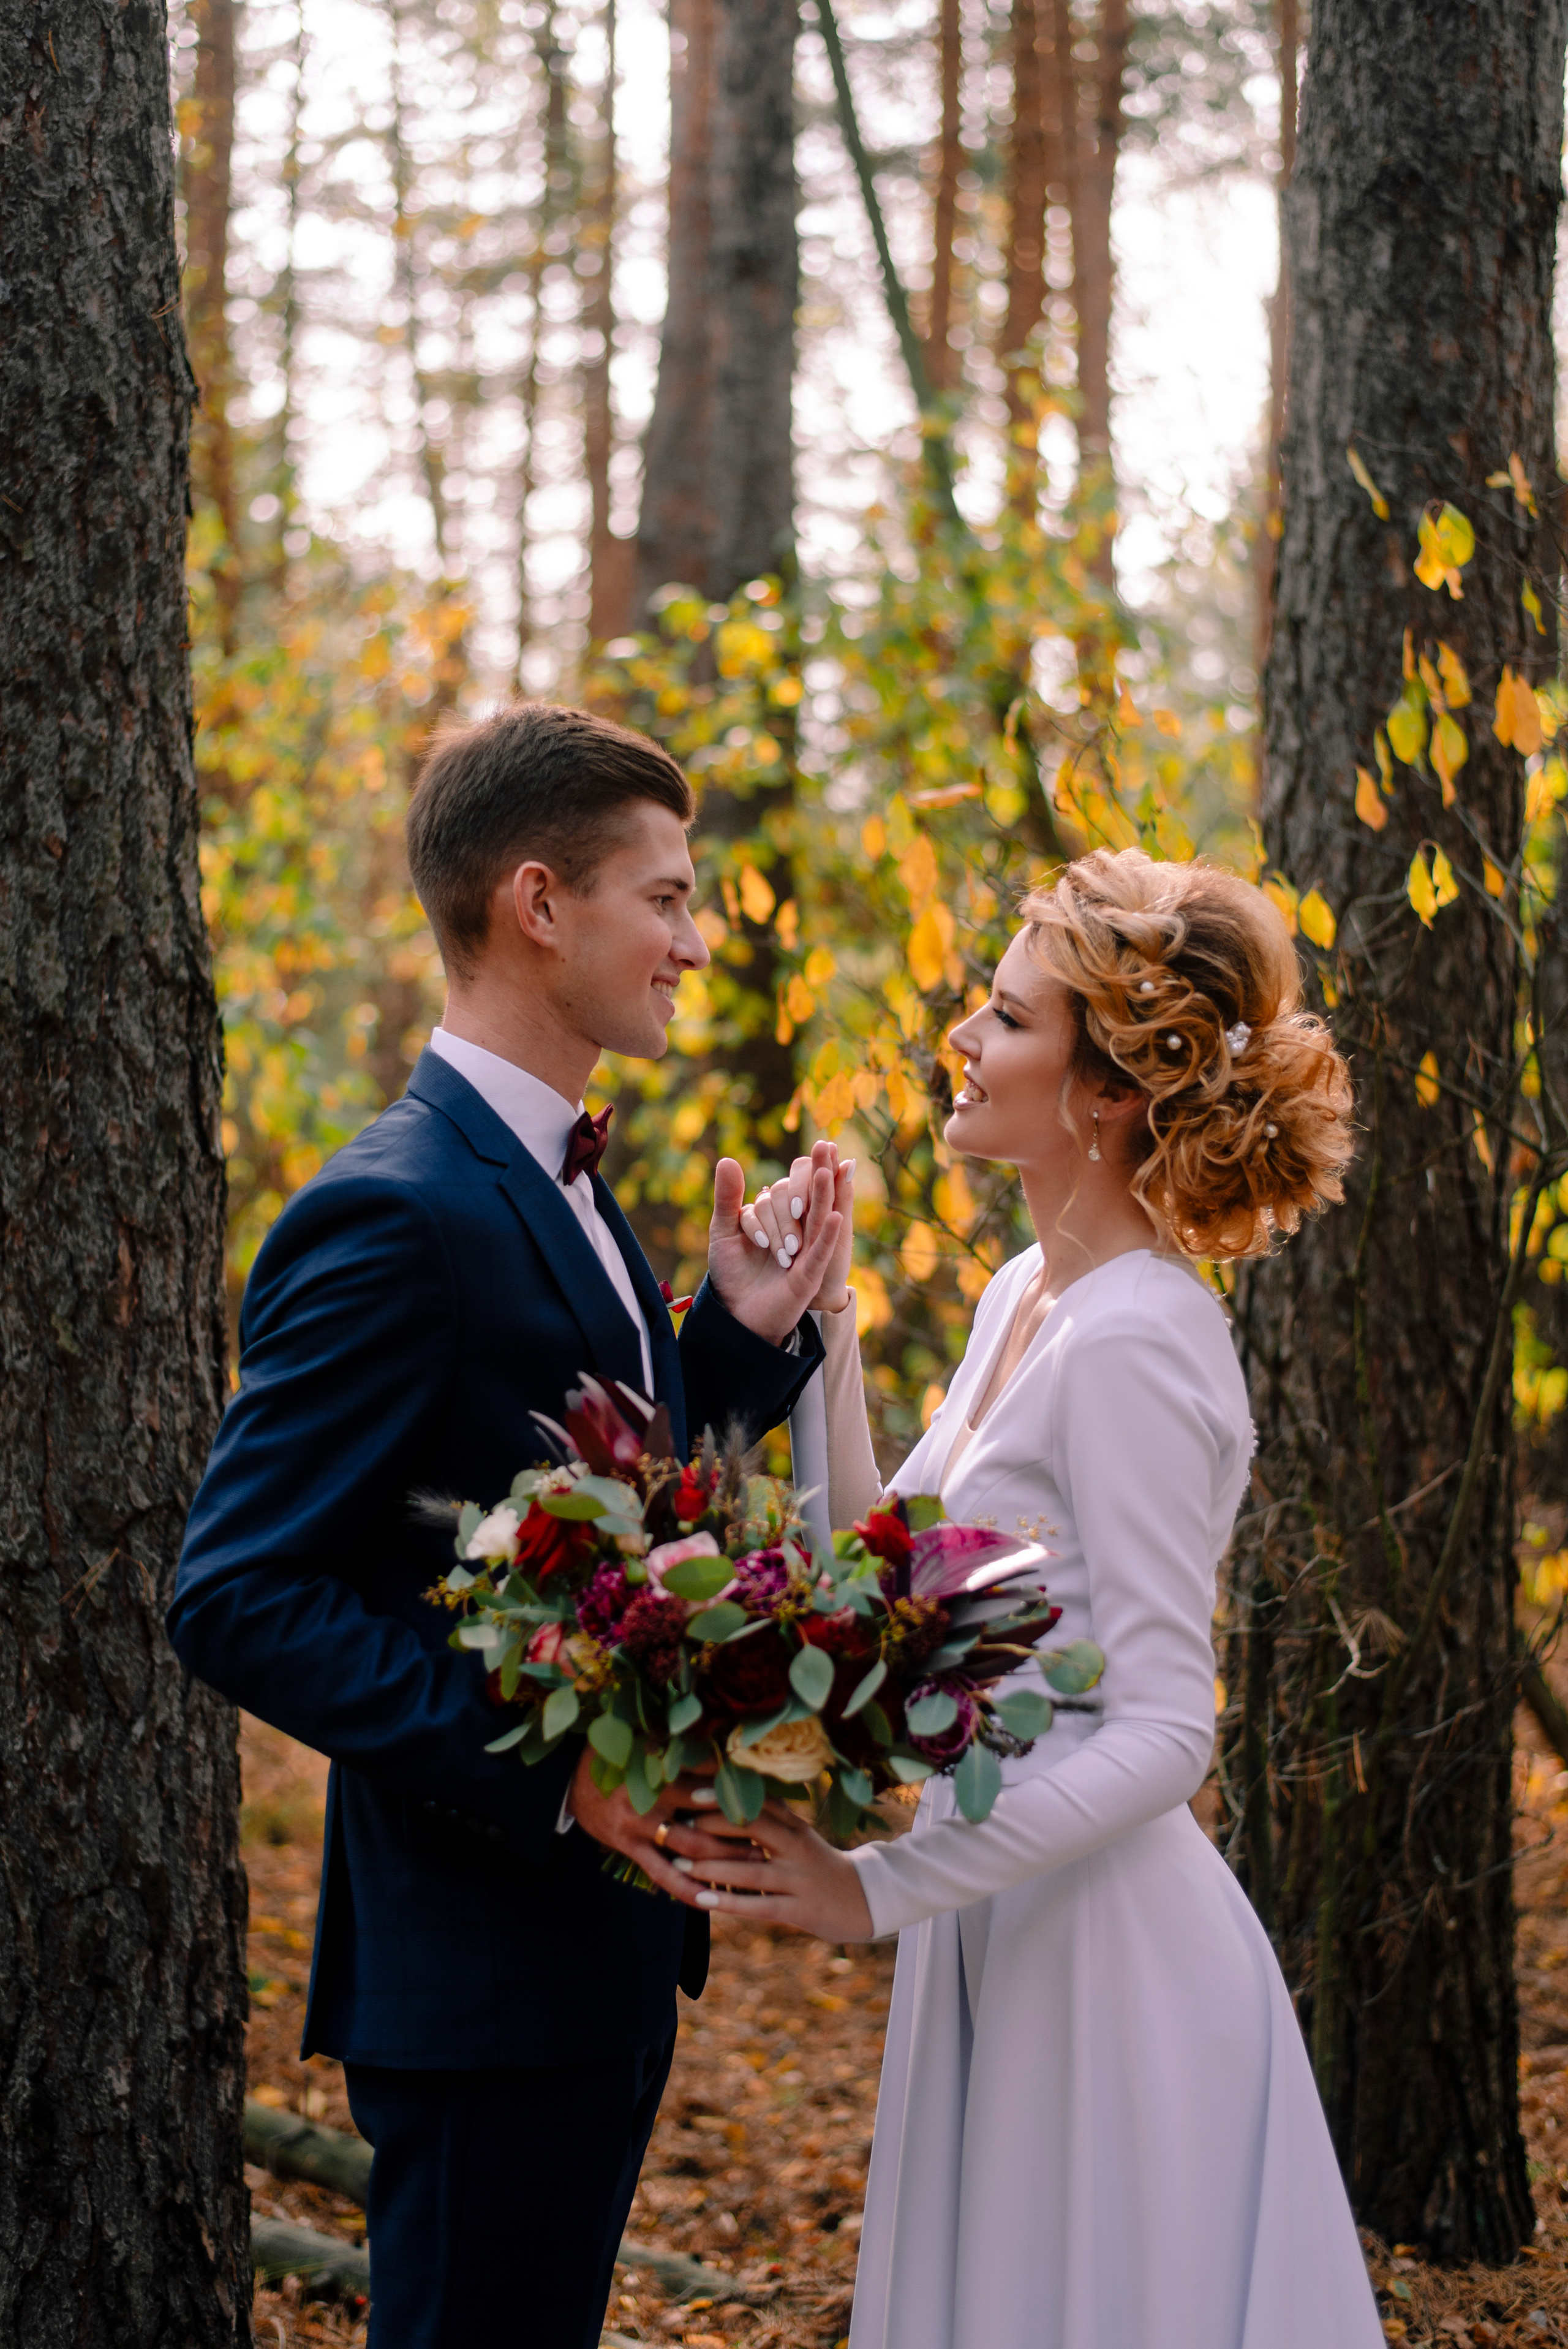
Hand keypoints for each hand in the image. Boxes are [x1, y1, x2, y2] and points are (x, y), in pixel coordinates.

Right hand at [566, 1753, 756, 1897]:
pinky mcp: (630, 1849)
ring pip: (692, 1847)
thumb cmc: (614, 1753)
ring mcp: (639, 1827)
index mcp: (656, 1765)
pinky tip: (710, 1901)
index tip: (770, 1786)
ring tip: (758, 1859)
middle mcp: (649, 1797)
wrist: (569, 1781)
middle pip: (706, 1813)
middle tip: (774, 1829)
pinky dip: (687, 1889)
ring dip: (726, 1855)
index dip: (738, 1781)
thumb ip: (678, 1741)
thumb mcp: (641, 1739)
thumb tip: (724, 1733)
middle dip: (741, 1824)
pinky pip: (662, 1875)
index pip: (706, 1772)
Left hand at [670, 1797, 876, 1941]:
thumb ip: (769, 1821)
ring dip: (713, 1868)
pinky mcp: (801, 1910)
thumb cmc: (818, 1867)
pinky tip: (701, 1900)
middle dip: (714, 1824)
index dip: (725, 1794)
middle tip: (678, 1824)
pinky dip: (729, 1902)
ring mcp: (800, 1879)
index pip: (758, 1802)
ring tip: (679, 1865)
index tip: (690, 1788)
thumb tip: (724, 1801)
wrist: (864, 1901)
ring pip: (752, 1870)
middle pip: (755, 1827)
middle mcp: (798, 1847)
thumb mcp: (799, 1838)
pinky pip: (759, 1905)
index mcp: (795, 1825)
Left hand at [707, 1144, 843, 1346]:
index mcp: (781, 1221)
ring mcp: (807, 1253)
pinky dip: (827, 1235)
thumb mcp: (724, 1232)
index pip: (780, 1195)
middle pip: (809, 1198)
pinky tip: (837, 1217)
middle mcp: (798, 1233)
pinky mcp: (809, 1275)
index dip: (770, 1201)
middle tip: (826, 1144)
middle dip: (815, 1173)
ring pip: (818, 1219)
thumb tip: (726, 1158)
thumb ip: (727, 1198)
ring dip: (824, 1194)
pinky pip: (821, 1252)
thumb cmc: (733, 1274)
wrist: (736, 1315)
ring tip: (830, 1169)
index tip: (756, 1229)